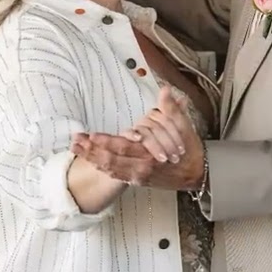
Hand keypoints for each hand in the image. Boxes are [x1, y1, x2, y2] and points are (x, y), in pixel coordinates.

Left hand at [72, 88, 205, 190]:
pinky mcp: (137, 180)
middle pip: (111, 160)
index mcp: (151, 154)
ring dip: (92, 159)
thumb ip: (172, 109)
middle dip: (91, 152)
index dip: (106, 142)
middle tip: (75, 142)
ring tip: (76, 149)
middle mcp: (141, 167)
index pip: (124, 147)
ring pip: (110, 168)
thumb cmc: (189, 150)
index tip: (91, 136)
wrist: (197, 173)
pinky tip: (91, 160)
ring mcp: (138, 176)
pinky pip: (116, 175)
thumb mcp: (184, 127)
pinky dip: (102, 168)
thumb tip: (165, 90)